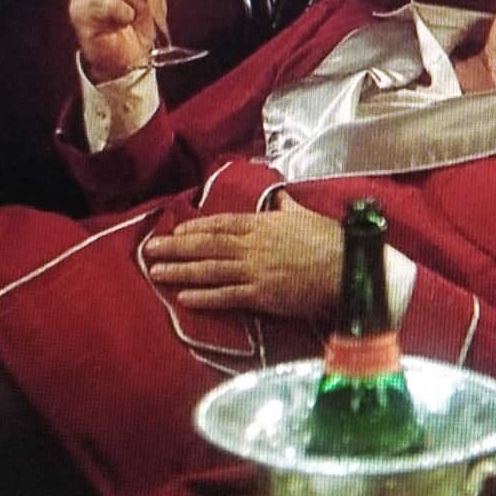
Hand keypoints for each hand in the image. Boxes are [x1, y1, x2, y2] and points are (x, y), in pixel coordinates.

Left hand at [143, 193, 342, 316]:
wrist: (346, 268)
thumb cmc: (330, 241)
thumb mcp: (306, 217)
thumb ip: (287, 209)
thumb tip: (280, 198)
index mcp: (263, 225)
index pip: (222, 224)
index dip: (196, 228)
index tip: (175, 232)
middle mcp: (253, 246)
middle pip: (208, 246)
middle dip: (176, 248)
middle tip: (149, 250)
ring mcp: (255, 271)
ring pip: (210, 270)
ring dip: (181, 271)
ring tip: (156, 273)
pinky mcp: (261, 295)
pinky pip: (226, 296)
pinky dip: (204, 297)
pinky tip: (184, 298)